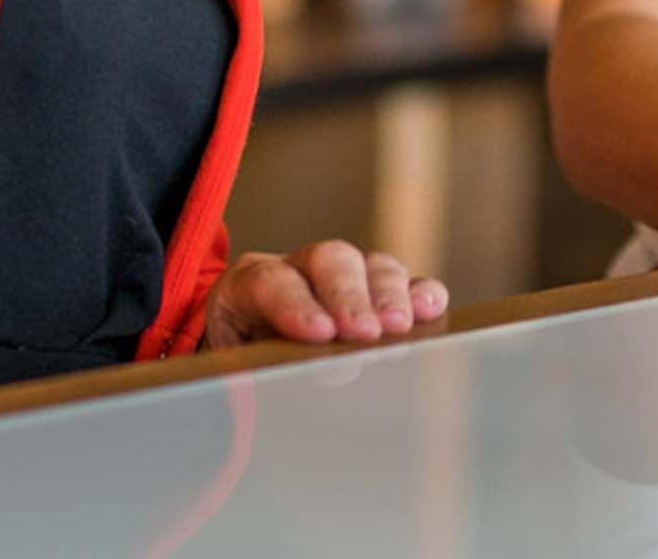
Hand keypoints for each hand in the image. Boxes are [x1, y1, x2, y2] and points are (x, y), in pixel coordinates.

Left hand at [200, 240, 447, 351]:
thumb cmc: (237, 361)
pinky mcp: (375, 290)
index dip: (296, 306)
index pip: (272, 282)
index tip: (320, 334)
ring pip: (369, 264)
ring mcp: (341, 275)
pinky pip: (404, 281)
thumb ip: (245, 375)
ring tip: (399, 326)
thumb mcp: (227, 367)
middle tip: (365, 332)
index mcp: (249, 283)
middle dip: (349, 296)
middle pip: (328, 260)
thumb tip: (263, 398)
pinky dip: (419, 292)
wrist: (245, 345)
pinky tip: (430, 309)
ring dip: (387, 294)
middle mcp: (299, 268)